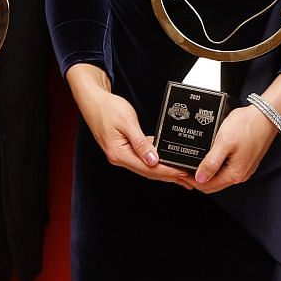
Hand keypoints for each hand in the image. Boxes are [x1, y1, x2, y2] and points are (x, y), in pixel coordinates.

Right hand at [66, 63, 192, 186]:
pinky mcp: (123, 149)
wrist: (93, 101)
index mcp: (118, 153)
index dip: (167, 172)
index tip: (181, 173)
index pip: (147, 168)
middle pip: (148, 171)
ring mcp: (121, 154)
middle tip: (187, 180)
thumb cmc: (108, 108)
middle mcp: (119, 158)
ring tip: (180, 174)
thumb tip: (153, 160)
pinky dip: (155, 161)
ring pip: (146, 167)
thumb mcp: (127, 123)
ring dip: (163, 170)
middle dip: (168, 176)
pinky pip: (142, 158)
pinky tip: (166, 161)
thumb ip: (140, 143)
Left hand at [190, 107, 280, 193]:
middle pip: (214, 185)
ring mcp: (245, 168)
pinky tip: (210, 158)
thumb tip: (200, 178)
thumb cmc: (247, 125)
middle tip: (184, 169)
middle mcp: (241, 174)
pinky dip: (216, 168)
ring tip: (194, 163)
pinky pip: (227, 170)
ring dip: (207, 174)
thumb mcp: (224, 142)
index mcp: (235, 173)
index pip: (207, 186)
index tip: (181, 172)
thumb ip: (211, 162)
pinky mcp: (246, 160)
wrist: (265, 115)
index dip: (191, 180)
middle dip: (198, 179)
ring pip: (220, 178)